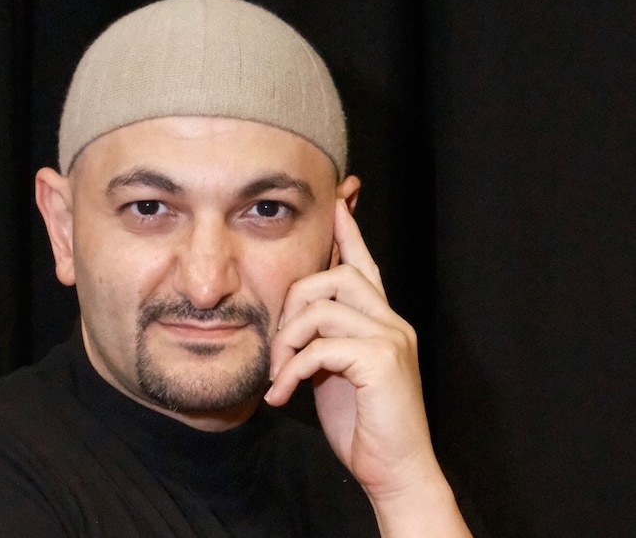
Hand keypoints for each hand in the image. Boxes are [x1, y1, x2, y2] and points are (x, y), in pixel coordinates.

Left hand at [265, 198, 437, 498]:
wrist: (395, 471)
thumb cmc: (363, 425)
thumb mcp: (335, 372)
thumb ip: (323, 339)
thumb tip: (295, 319)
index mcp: (381, 321)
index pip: (364, 264)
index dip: (349, 231)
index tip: (339, 199)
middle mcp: (391, 321)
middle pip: (334, 275)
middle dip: (292, 302)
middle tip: (276, 348)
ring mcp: (391, 339)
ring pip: (322, 306)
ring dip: (287, 340)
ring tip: (278, 375)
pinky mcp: (382, 362)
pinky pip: (321, 346)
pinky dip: (293, 369)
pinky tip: (281, 395)